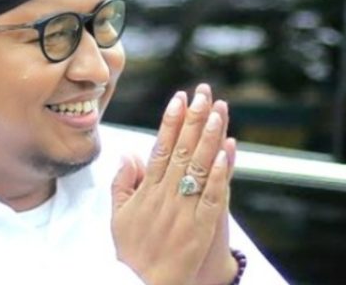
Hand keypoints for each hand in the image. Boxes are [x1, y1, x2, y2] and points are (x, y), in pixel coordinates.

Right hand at [111, 84, 234, 284]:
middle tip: (203, 94)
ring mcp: (183, 210)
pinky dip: (220, 175)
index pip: (160, 147)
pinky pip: (213, 196)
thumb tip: (127, 154)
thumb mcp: (118, 216)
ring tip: (218, 112)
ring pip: (199, 168)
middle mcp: (164, 196)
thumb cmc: (131, 252)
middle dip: (193, 119)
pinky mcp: (200, 227)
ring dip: (209, 138)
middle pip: (182, 150)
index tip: (179, 99)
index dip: (171, 121)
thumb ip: (122, 183)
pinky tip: (227, 153)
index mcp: (146, 191)